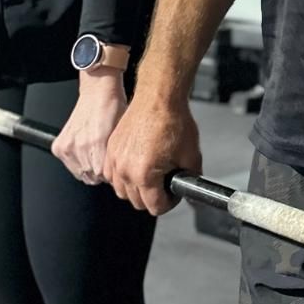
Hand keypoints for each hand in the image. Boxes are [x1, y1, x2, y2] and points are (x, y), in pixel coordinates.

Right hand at [52, 71, 127, 183]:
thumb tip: (117, 173)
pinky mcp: (59, 145)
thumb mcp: (121, 133)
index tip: (114, 170)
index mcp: (98, 142)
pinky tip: (85, 151)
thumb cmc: (113, 106)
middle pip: (91, 177)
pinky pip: (68, 165)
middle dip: (100, 172)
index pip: (103, 175)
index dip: (111, 174)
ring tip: (95, 154)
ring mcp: (67, 146)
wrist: (97, 90)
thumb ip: (116, 156)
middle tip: (105, 160)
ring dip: (88, 168)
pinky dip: (76, 162)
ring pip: (80, 173)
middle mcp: (80, 145)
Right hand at [103, 93, 200, 215]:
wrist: (159, 96)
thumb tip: (191, 191)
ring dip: (135, 189)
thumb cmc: (173, 120)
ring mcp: (115, 159)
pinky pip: (111, 174)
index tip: (173, 194)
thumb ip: (191, 180)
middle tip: (165, 185)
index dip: (169, 203)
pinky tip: (135, 168)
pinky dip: (122, 176)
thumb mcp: (191, 156)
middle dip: (153, 197)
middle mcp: (125, 169)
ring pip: (121, 190)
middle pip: (136, 202)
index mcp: (145, 175)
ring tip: (151, 177)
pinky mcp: (111, 148)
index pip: (155, 207)